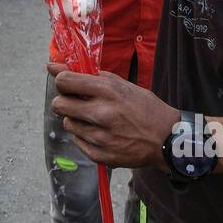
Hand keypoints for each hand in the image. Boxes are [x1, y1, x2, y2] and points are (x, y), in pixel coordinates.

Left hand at [48, 62, 174, 168]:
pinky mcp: (100, 155)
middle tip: (77, 102)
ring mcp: (99, 137)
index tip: (67, 83)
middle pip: (59, 104)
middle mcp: (101, 113)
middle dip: (65, 101)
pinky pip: (77, 141)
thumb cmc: (144, 107)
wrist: (167, 139)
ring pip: (67, 123)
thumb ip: (90, 76)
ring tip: (94, 119)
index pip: (64, 81)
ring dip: (76, 119)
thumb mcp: (122, 85)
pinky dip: (85, 136)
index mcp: (107, 91)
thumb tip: (54, 67)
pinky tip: (101, 133)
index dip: (62, 80)